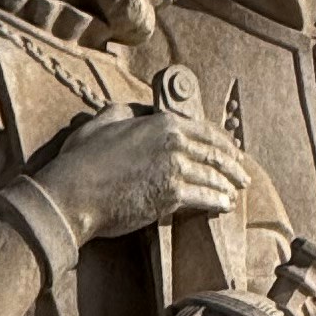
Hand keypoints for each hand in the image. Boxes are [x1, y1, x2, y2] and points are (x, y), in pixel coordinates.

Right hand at [43, 107, 250, 243]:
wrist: (73, 193)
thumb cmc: (82, 160)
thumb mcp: (102, 122)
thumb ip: (125, 112)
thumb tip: (138, 110)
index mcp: (161, 122)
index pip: (205, 130)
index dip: (224, 142)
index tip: (232, 150)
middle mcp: (174, 142)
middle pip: (215, 154)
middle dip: (233, 166)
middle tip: (242, 175)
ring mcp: (175, 168)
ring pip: (213, 176)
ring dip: (228, 185)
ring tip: (234, 192)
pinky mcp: (173, 194)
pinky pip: (206, 197)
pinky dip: (218, 201)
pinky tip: (224, 205)